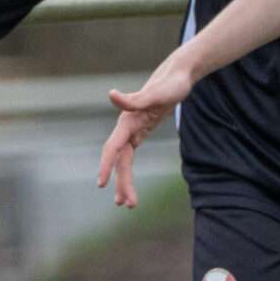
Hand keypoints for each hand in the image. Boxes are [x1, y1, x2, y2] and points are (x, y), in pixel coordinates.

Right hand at [98, 57, 195, 208]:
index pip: (113, 148)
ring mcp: (132, 131)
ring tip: (128, 204)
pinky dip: (128, 171)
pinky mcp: (139, 132)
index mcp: (127, 121)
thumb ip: (134, 99)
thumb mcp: (158, 93)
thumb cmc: (171, 84)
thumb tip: (111, 94)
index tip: (101, 183)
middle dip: (121, 183)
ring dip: (124, 182)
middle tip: (125, 205)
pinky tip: (128, 186)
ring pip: (124, 161)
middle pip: (119, 160)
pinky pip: (129, 157)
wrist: (178, 76)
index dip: (107, 165)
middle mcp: (126, 128)